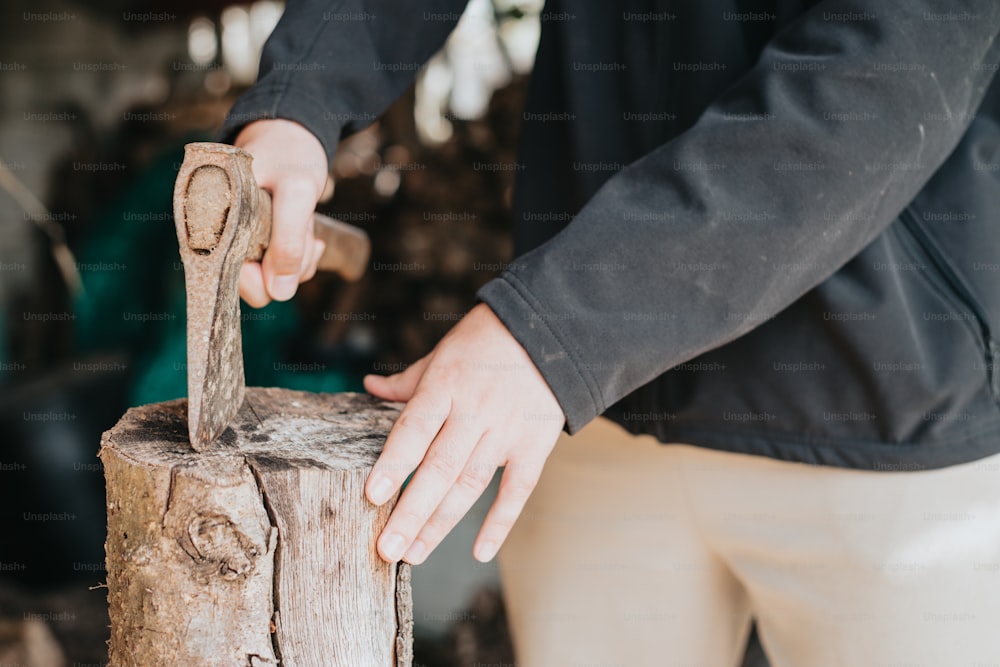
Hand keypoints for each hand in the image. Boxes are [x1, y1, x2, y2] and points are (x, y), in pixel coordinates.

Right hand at [234, 119, 328, 306]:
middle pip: (255, 283)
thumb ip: (289, 240)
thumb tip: (279, 292)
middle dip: (289, 263)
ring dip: (300, 257)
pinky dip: (302, 255)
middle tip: (306, 232)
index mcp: (207, 219)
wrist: (295, 134)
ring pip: (273, 276)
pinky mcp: (261, 241)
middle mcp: (217, 234)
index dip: (258, 279)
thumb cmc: (289, 155)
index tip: (288, 257)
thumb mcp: (296, 191)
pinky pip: (283, 267)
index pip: (226, 279)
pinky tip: (310, 233)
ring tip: (307, 223)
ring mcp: (240, 239)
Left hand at [364, 303, 564, 563]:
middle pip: (439, 467)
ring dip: (441, 522)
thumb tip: (370, 386)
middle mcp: (475, 410)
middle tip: (387, 549)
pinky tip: (480, 551)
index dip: (394, 463)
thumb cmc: (488, 340)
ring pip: (470, 484)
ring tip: (414, 552)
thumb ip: (408, 380)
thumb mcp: (443, 352)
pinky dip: (501, 522)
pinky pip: (518, 489)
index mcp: (446, 384)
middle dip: (411, 511)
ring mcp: (506, 430)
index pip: (415, 429)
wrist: (551, 330)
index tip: (373, 496)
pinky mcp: (535, 445)